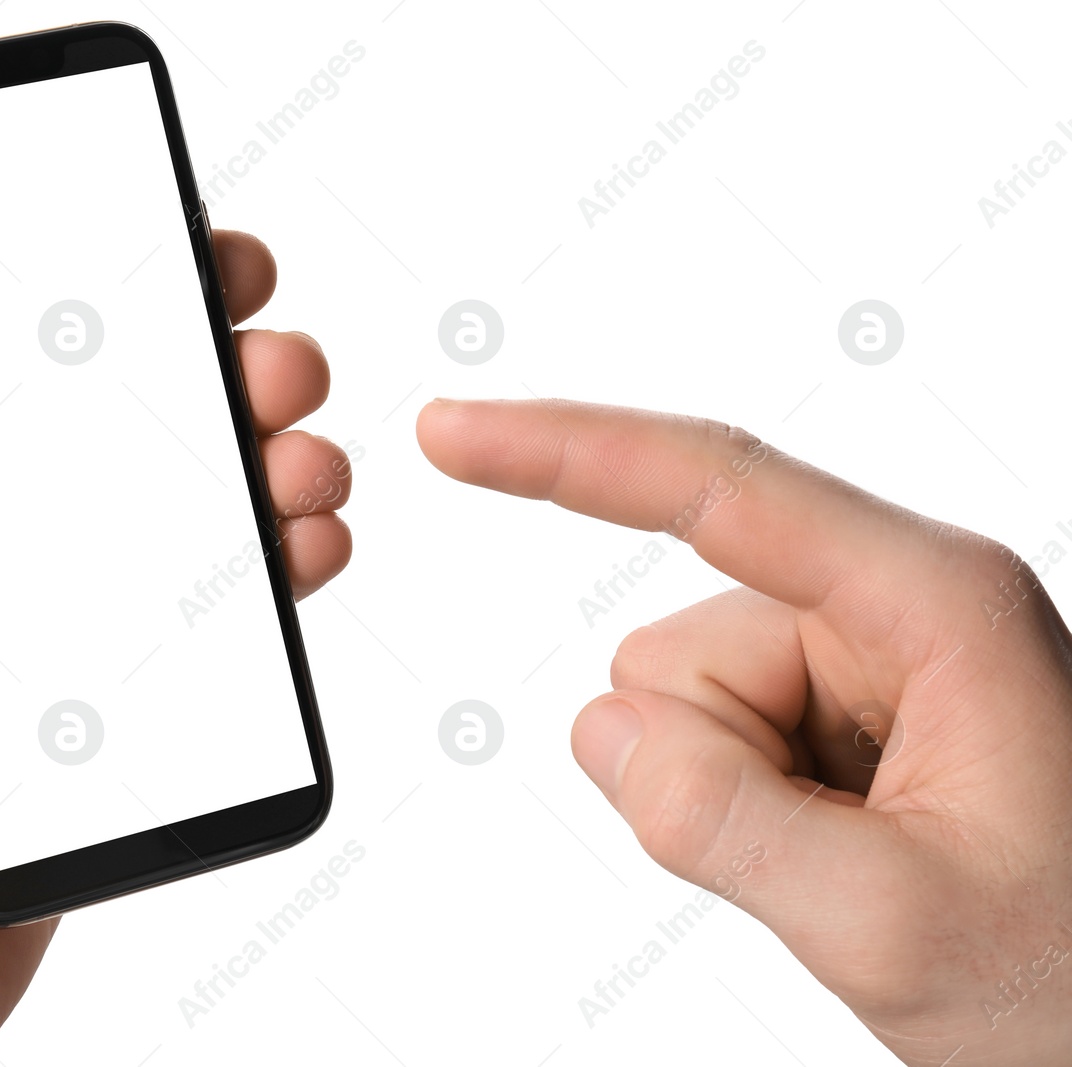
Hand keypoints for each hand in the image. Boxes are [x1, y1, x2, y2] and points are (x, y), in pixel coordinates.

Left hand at [0, 211, 350, 1065]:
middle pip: (121, 419)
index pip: (4, 349)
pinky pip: (208, 617)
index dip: (102, 282)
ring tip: (306, 460)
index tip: (184, 246)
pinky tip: (307, 549)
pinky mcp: (104, 705)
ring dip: (268, 460)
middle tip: (271, 359)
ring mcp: (48, 625)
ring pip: (185, 508)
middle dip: (215, 366)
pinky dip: (275, 569)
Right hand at [418, 397, 1071, 1066]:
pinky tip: (838, 848)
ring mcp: (864, 658)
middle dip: (706, 765)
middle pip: (678, 646)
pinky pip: (699, 742)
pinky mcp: (837, 708)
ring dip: (725, 796)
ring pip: (676, 702)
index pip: (716, 489)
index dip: (564, 452)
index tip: (452, 433)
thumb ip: (721, 821)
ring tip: (846, 859)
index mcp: (935, 600)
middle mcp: (895, 602)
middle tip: (828, 863)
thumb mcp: (896, 923)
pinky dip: (736, 807)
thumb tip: (603, 725)